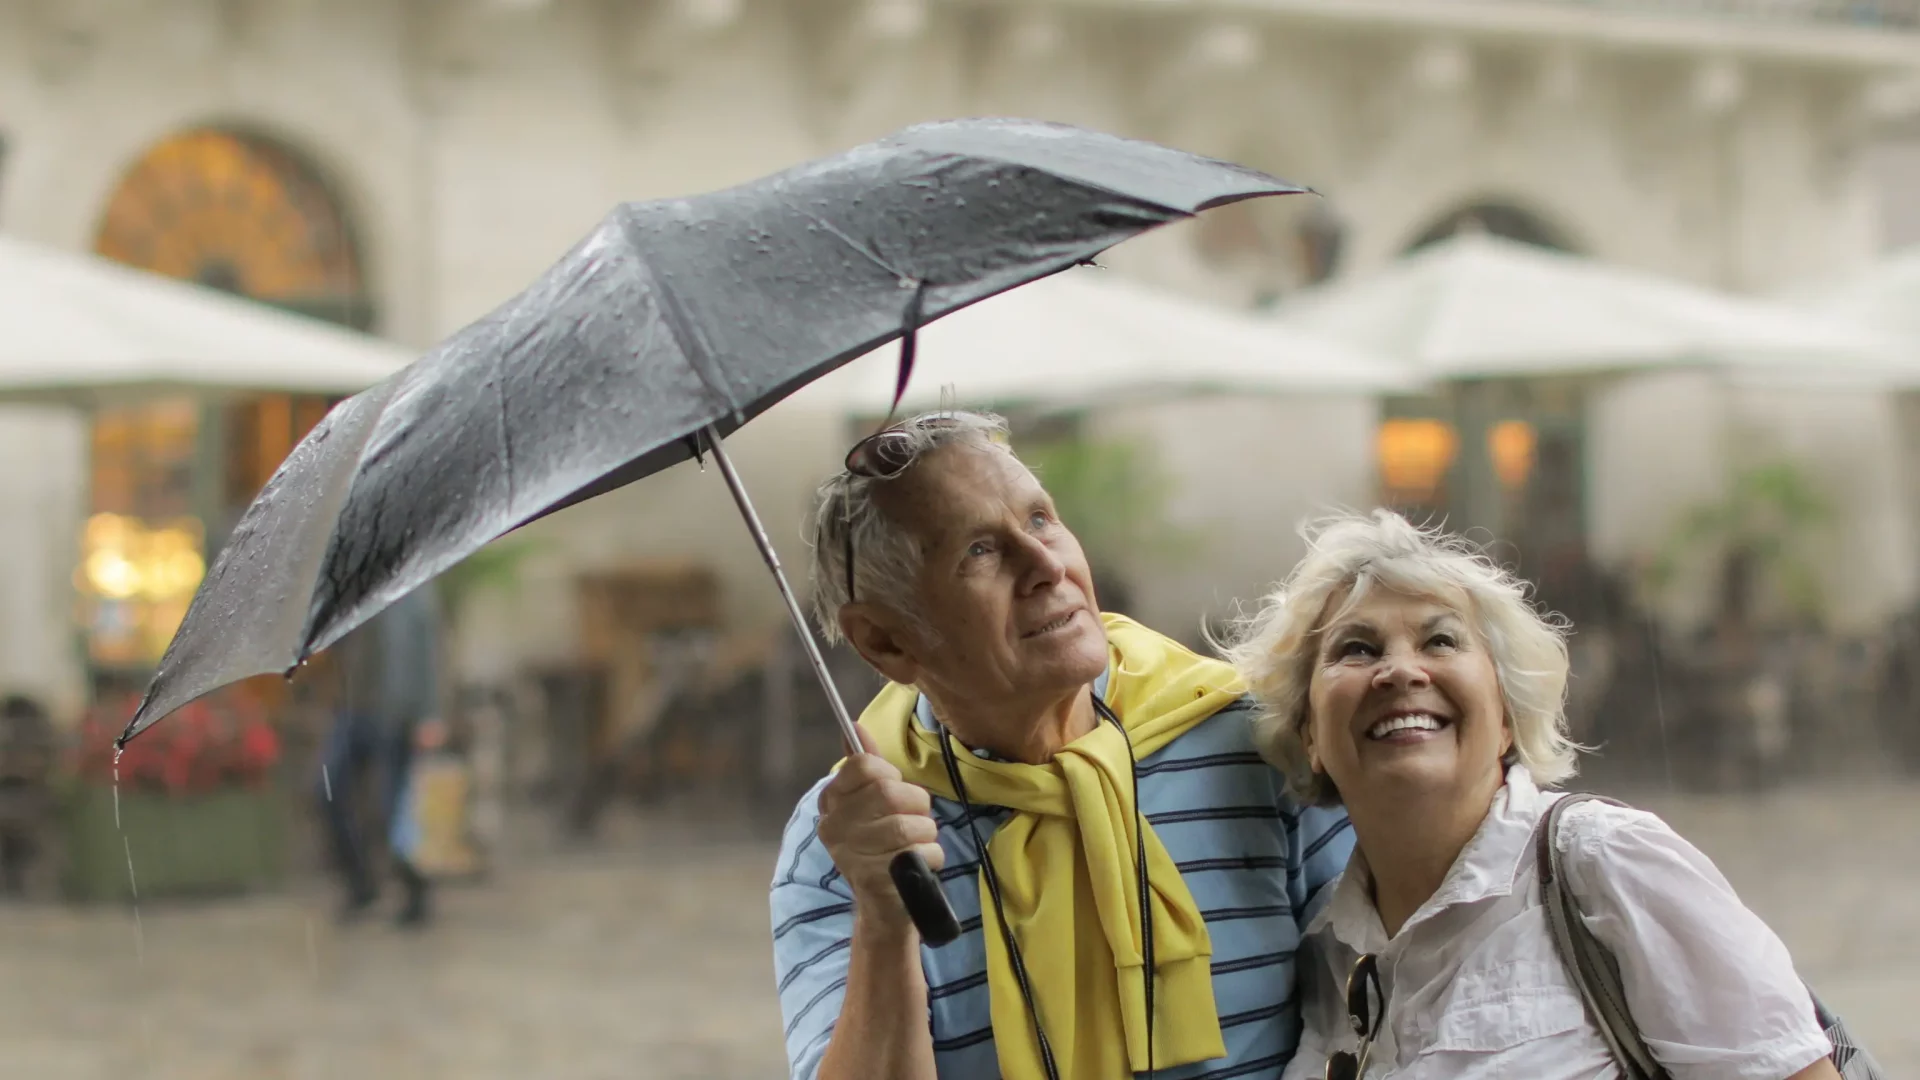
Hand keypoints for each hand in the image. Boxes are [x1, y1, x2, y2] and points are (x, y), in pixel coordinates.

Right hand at [817, 727, 944, 928]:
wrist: (883, 905)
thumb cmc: (881, 845)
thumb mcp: (871, 802)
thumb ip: (866, 765)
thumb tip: (855, 725)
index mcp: (831, 801)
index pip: (864, 765)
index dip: (890, 776)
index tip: (891, 793)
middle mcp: (833, 826)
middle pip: (891, 793)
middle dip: (916, 806)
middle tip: (912, 821)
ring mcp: (851, 854)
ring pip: (911, 824)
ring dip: (926, 834)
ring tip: (915, 846)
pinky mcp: (874, 880)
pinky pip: (923, 852)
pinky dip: (932, 858)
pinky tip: (917, 866)